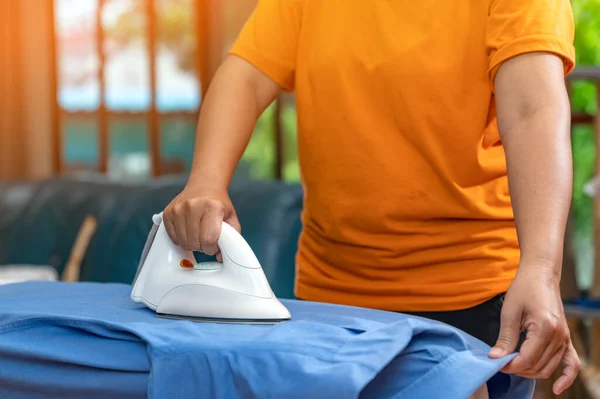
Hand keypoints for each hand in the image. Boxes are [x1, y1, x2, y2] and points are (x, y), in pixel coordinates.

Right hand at [163, 185, 240, 261]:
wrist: (204, 186)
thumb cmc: (218, 203)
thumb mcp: (231, 218)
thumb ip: (232, 238)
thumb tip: (220, 258)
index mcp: (212, 206)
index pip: (209, 239)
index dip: (212, 248)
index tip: (215, 245)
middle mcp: (193, 206)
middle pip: (195, 243)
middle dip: (203, 247)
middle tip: (207, 239)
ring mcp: (178, 209)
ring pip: (183, 242)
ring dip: (192, 244)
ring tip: (198, 235)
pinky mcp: (168, 212)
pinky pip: (173, 237)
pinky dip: (181, 239)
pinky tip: (189, 232)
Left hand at [488, 266, 579, 394]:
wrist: (541, 275)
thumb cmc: (523, 289)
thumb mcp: (509, 312)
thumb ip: (505, 338)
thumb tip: (495, 358)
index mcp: (545, 328)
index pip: (527, 359)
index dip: (510, 365)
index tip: (495, 363)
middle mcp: (558, 336)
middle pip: (537, 366)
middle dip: (517, 368)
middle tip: (501, 361)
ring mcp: (564, 338)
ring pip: (548, 367)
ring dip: (531, 371)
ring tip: (513, 364)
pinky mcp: (566, 338)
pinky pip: (572, 363)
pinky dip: (566, 377)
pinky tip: (557, 389)